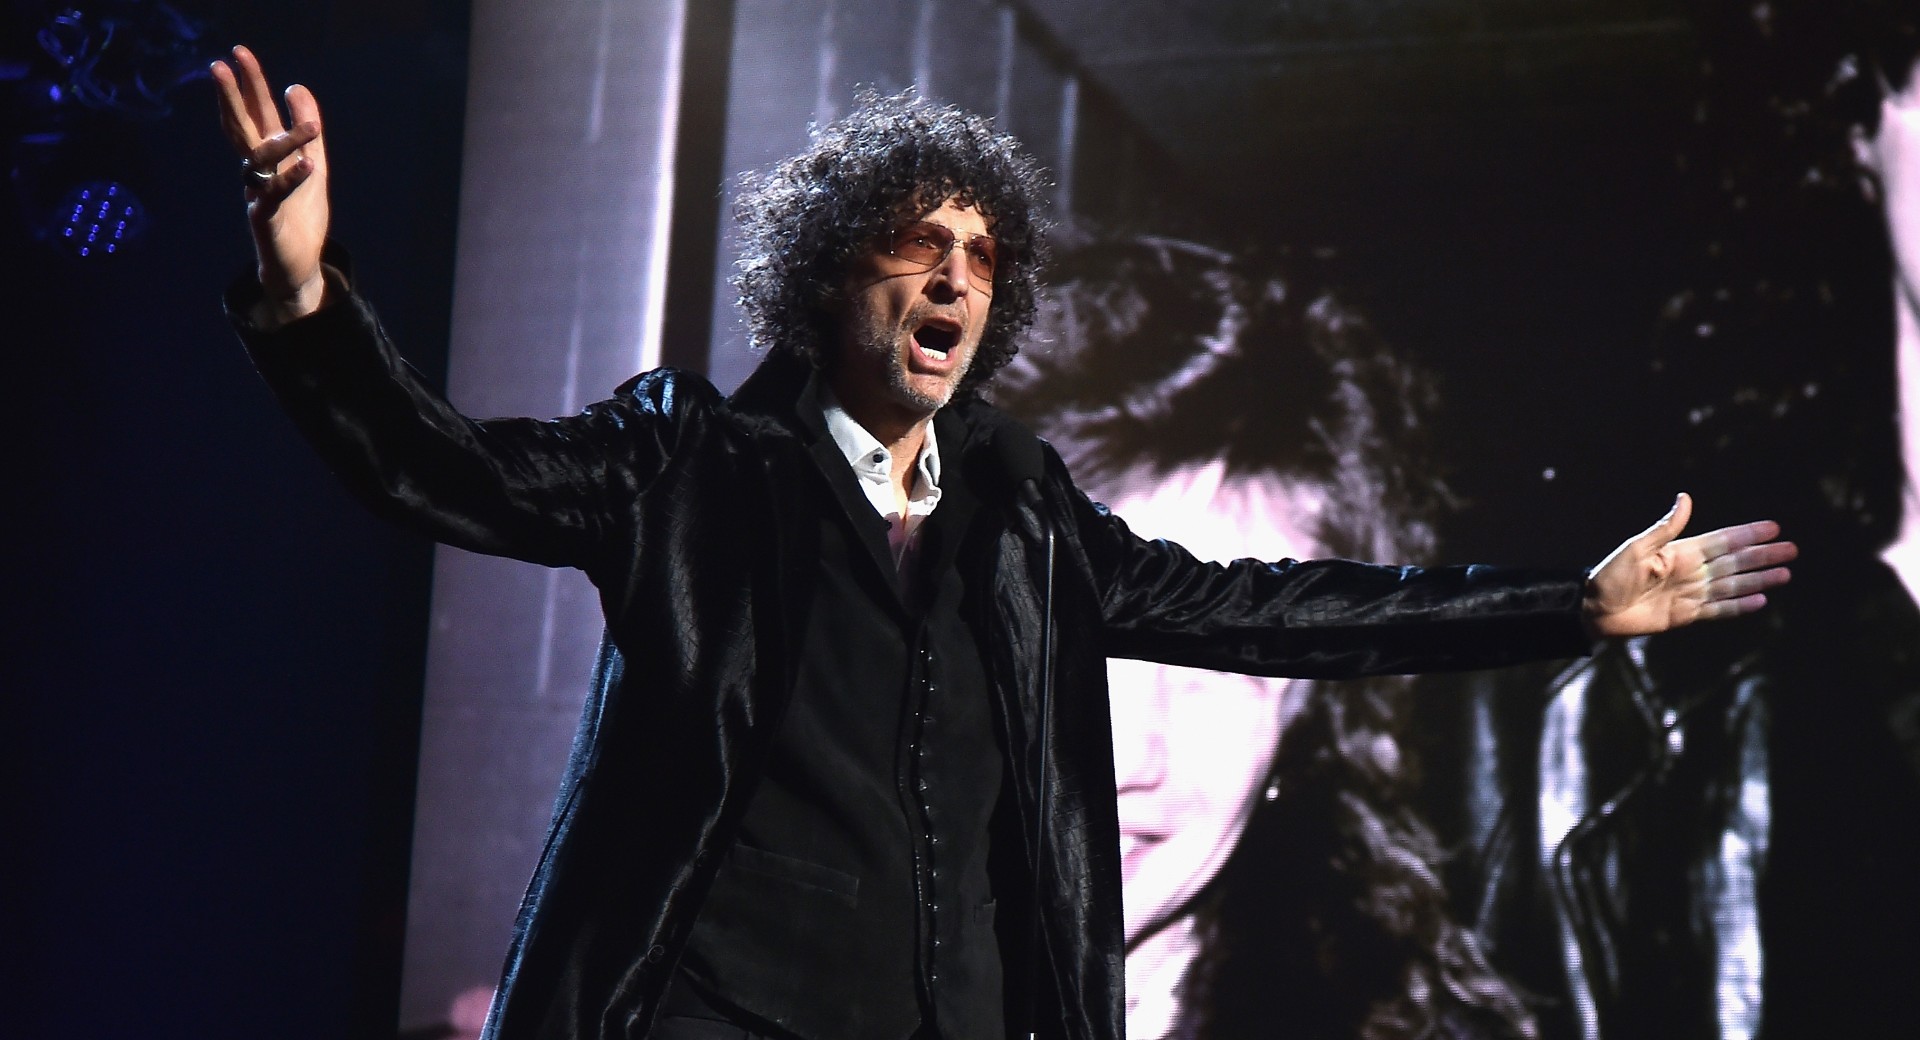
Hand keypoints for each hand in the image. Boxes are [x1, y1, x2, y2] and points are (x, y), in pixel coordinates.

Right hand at [210, 45, 329, 323]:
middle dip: (233, 98)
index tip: (238, 53)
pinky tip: (309, 165)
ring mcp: (258, 193)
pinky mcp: (267, 219)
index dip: (248, 85)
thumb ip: (306, 130)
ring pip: (262, 161)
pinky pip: (277, 196)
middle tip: (220, 65)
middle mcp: (256, 171)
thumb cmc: (299, 214)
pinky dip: (293, 180)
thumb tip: (297, 86)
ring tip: (310, 126)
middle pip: (241, 129)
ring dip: (283, 141)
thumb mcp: (311, 164)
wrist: (295, 263)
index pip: (254, 114)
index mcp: (266, 157)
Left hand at [1582, 493, 1797, 638]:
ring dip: (1759, 579)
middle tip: (1792, 550)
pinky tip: (1761, 600)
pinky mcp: (1686, 615)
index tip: (1773, 528)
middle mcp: (1691, 571)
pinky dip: (1740, 606)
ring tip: (1785, 574)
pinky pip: (1719, 609)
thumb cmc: (1611, 575)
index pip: (1722, 541)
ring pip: (1733, 585)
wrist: (1595, 610)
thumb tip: (1685, 498)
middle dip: (1763, 555)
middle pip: (1735, 562)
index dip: (1747, 534)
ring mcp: (1690, 593)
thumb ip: (1666, 528)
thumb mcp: (1637, 548)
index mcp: (1681, 552)